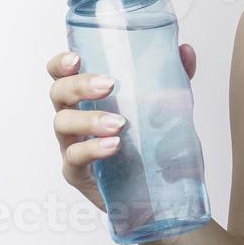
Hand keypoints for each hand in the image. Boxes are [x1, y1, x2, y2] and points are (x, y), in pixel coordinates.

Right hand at [47, 44, 196, 212]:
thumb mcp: (162, 106)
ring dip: (89, 119)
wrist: (153, 194)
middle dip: (79, 85)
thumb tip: (185, 50)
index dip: (60, 64)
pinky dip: (92, 149)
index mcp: (85, 99)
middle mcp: (72, 119)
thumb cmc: (147, 143)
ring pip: (62, 124)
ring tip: (118, 123)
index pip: (61, 75)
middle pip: (58, 94)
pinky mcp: (76, 173)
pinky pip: (74, 158)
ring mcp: (70, 146)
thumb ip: (173, 77)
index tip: (76, 57)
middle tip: (109, 85)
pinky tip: (113, 146)